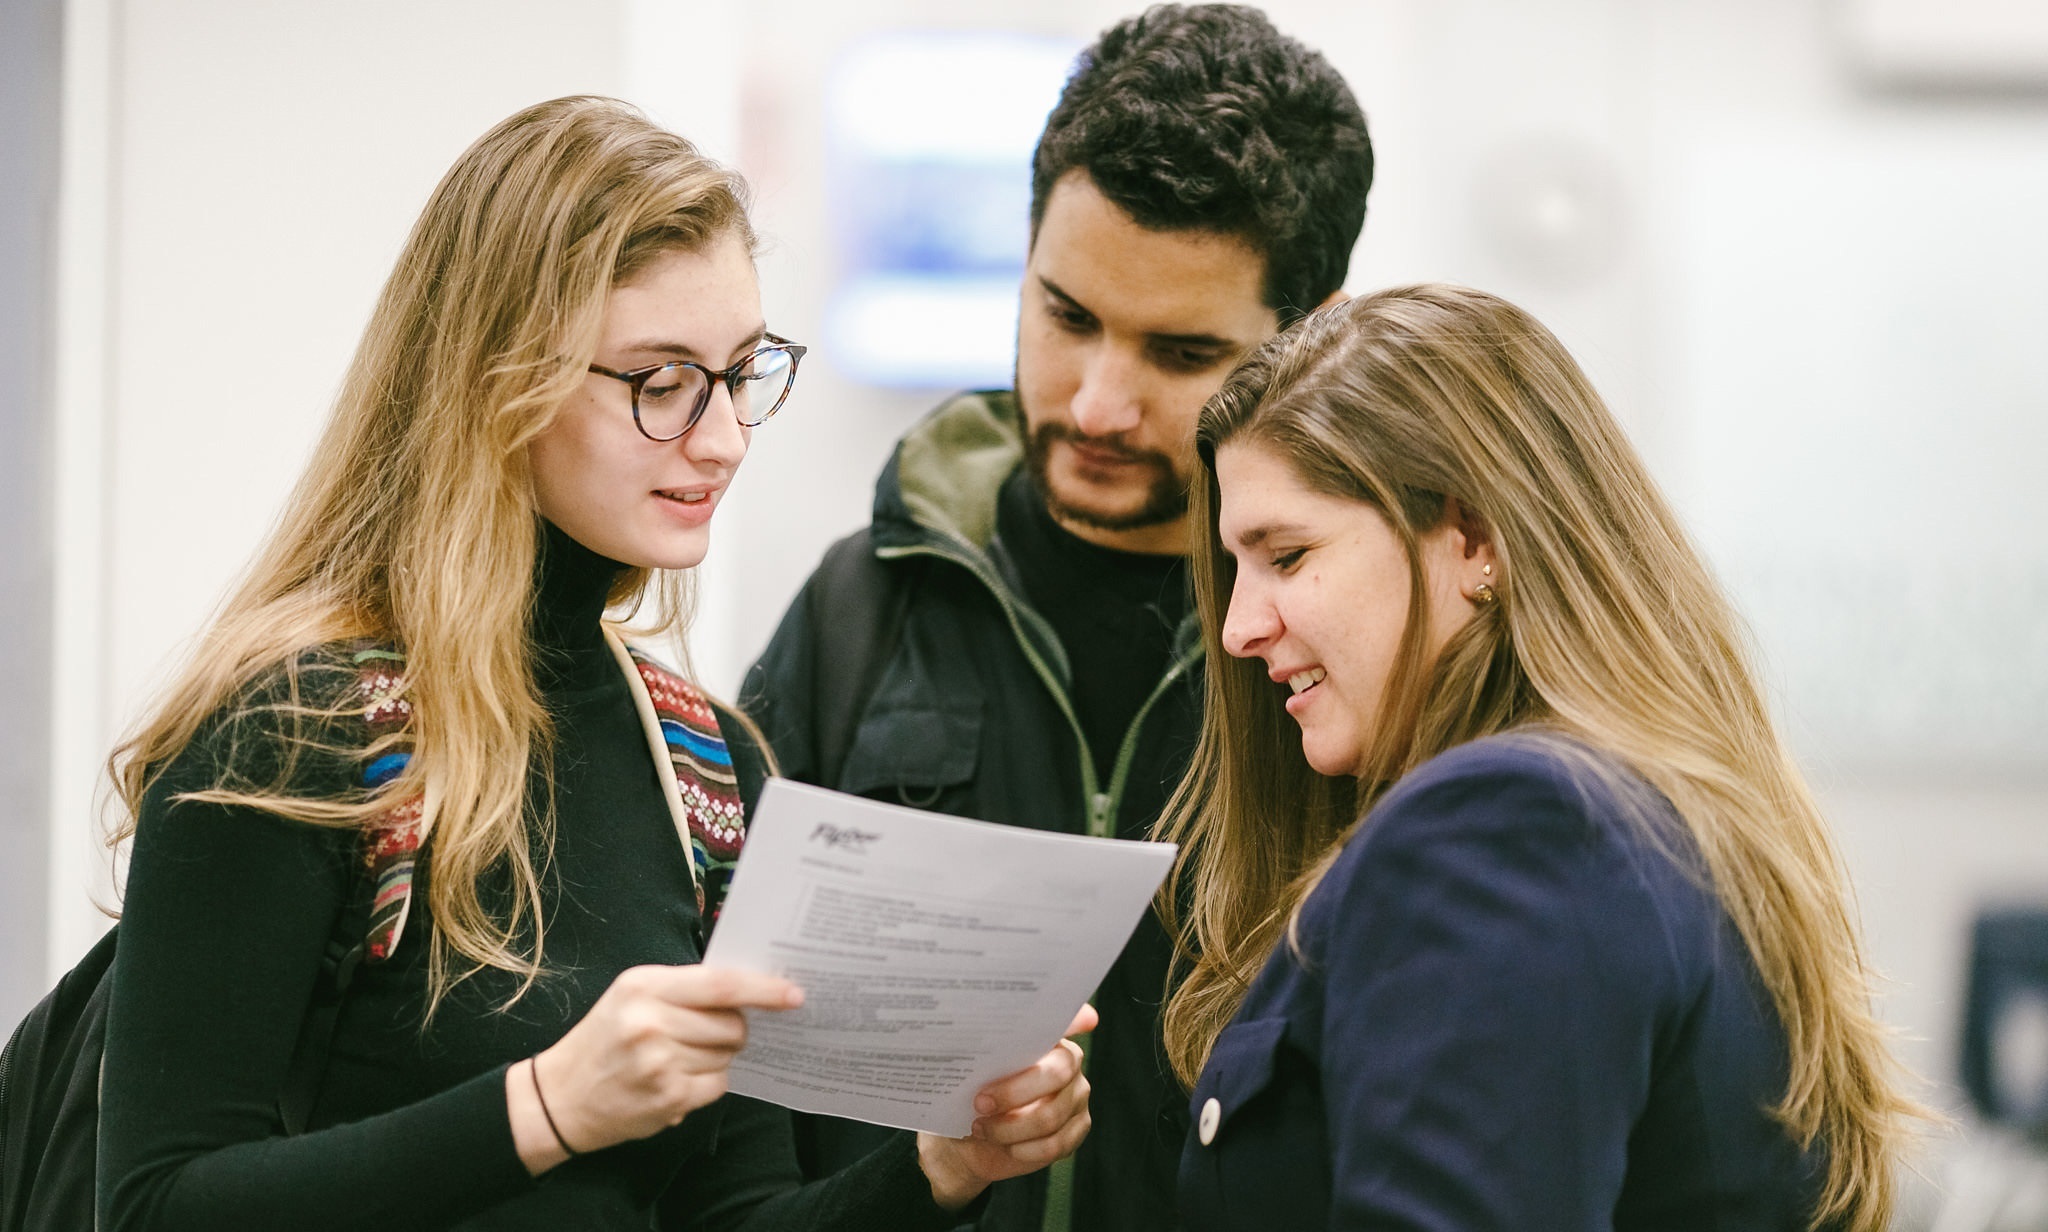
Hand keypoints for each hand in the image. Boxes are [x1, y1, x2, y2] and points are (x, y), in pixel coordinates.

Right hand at [506, 964, 801, 1172]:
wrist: (560, 1096)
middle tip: (707, 1033)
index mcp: (645, 986)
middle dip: (734, 1029)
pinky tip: (676, 1079)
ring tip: (680, 1056)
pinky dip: (707, 1082)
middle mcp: (651, 1022)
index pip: (721, 984)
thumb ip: (685, 988)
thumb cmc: (606, 1037)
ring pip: (727, 1055)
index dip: (764, 989)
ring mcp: (659, 1063)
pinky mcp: (667, 1098)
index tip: (794, 994)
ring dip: (717, 1057)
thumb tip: (750, 990)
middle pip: (732, 1024)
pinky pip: (717, 1085)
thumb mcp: (633, 995)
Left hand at [915, 1003, 1096, 1210]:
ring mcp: (1077, 1096)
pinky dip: (1023, 1149)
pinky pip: (1054, 1143)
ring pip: (1050, 1116)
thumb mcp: (968, 1070)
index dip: (1076, 1019)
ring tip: (982, 1128)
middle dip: (1014, 1092)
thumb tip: (969, 1036)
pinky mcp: (1077, 1129)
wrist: (970, 1137)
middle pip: (1055, 1074)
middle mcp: (1069, 1062)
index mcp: (1045, 1036)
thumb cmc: (969, 1093)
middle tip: (980, 1102)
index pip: (1065, 1021)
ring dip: (1009, 1128)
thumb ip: (982, 1053)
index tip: (1086, 1018)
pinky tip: (1006, 1146)